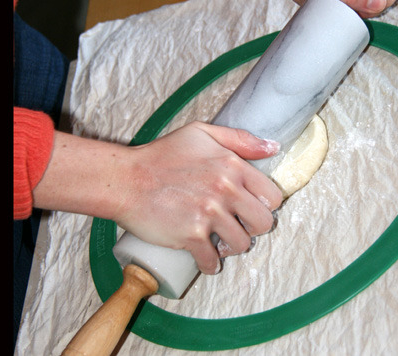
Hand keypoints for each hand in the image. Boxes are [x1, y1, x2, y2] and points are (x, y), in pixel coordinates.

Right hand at [33, 122, 282, 274]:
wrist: (124, 179)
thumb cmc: (160, 155)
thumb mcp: (201, 133)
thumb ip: (240, 139)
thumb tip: (273, 148)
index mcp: (232, 165)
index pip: (272, 196)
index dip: (264, 205)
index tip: (251, 208)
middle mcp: (226, 189)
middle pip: (263, 223)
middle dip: (253, 228)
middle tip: (238, 227)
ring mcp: (209, 213)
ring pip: (242, 244)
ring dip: (231, 247)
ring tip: (220, 242)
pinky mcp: (191, 235)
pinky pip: (212, 260)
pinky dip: (209, 264)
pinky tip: (205, 260)